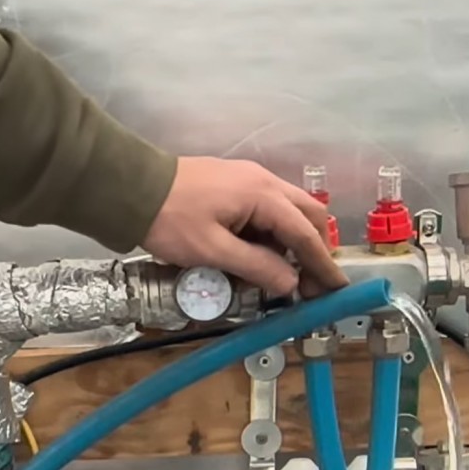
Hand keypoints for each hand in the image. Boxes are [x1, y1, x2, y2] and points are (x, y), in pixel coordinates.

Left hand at [143, 157, 347, 296]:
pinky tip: (259, 259)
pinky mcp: (235, 186)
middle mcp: (264, 182)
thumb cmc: (170, 219)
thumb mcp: (213, 251)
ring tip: (282, 278)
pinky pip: (268, 212)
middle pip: (308, 216)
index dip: (324, 264)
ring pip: (289, 214)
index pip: (306, 233)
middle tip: (313, 285)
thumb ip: (257, 267)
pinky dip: (273, 237)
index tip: (337, 289)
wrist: (131, 185)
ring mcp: (250, 180)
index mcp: (263, 195)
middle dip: (315, 251)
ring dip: (293, 245)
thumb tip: (291, 283)